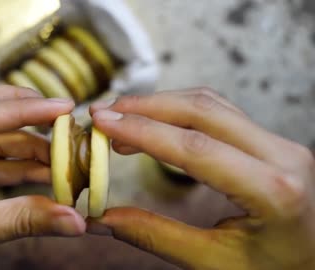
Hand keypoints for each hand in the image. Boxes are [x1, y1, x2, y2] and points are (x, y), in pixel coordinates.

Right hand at [88, 88, 314, 269]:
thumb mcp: (213, 264)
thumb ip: (154, 236)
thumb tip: (102, 218)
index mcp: (273, 191)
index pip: (194, 147)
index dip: (141, 131)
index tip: (103, 123)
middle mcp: (282, 156)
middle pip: (201, 111)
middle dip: (145, 107)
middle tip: (104, 114)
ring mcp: (280, 145)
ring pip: (211, 104)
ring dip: (160, 104)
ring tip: (120, 116)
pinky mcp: (271, 143)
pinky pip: (221, 113)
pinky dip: (180, 110)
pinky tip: (154, 119)